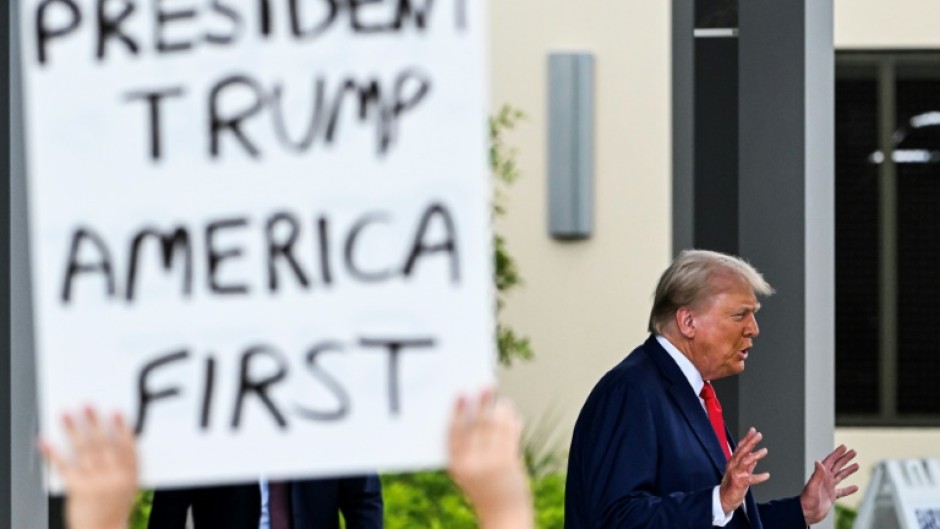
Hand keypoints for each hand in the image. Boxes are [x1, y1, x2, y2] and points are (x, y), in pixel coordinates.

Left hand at [39, 407, 138, 528]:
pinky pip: (64, 467)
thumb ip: (126, 465)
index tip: (116, 411)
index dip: (121, 427)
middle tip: (88, 405)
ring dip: (74, 430)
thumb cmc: (115, 510)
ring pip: (83, 450)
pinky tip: (46, 441)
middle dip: (94, 422)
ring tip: (66, 415)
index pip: (127, 445)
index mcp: (129, 474)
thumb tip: (122, 441)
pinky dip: (54, 453)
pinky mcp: (77, 488)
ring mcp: (95, 481)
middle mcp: (113, 475)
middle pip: (103, 443)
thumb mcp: (130, 487)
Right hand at [447, 390, 533, 528]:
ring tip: (501, 400)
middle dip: (482, 403)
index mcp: (456, 466)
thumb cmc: (484, 491)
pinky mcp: (509, 464)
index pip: (453, 432)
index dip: (457, 411)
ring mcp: (491, 463)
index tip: (461, 393)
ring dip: (500, 409)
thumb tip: (475, 414)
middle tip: (487, 386)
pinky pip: (510, 434)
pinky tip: (512, 414)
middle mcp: (471, 463)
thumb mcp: (467, 474)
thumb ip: (468, 450)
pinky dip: (512, 421)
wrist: (503, 517)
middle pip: (476, 424)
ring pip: (495, 426)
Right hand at [719, 427, 769, 513]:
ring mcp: (735, 473)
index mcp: (733, 461)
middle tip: (759, 435)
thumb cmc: (733, 484)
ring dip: (754, 455)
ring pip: (744, 461)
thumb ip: (748, 463)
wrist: (725, 498)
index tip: (753, 430)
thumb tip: (754, 455)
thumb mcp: (740, 471)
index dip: (746, 438)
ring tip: (764, 451)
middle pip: (742, 451)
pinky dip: (759, 477)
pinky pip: (750, 479)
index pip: (740, 447)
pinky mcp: (739, 483)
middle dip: (750, 442)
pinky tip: (767, 475)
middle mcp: (733, 465)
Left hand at [800, 445, 859, 524]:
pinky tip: (855, 487)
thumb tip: (818, 461)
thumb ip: (817, 475)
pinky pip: (842, 491)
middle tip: (854, 451)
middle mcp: (825, 479)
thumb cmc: (807, 500)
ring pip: (841, 476)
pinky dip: (849, 489)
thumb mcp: (812, 486)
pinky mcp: (831, 496)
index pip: (831, 461)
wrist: (806, 513)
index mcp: (821, 475)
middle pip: (837, 466)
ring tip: (856, 465)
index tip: (844, 446)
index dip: (837, 453)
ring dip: (848, 470)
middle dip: (845, 458)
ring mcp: (829, 487)